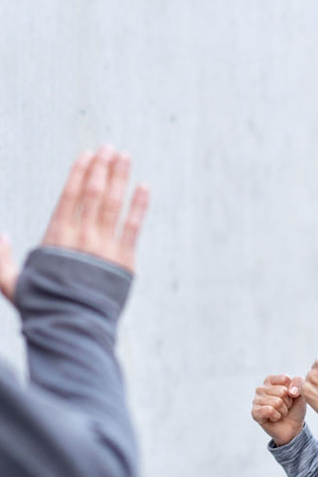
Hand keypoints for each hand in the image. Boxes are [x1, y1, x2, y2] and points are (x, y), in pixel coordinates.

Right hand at [0, 146, 149, 302]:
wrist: (73, 328)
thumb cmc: (43, 306)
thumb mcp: (10, 283)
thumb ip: (1, 259)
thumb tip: (0, 236)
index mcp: (55, 238)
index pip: (69, 196)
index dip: (79, 172)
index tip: (87, 154)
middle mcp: (81, 237)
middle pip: (93, 193)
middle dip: (102, 168)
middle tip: (110, 148)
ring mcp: (104, 247)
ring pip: (113, 204)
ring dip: (120, 178)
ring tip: (125, 157)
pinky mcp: (124, 260)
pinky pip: (134, 226)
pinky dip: (139, 206)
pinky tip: (145, 188)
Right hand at [252, 374, 305, 445]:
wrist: (293, 428)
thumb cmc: (294, 408)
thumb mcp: (301, 392)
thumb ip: (298, 382)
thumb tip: (289, 391)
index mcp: (271, 380)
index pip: (285, 379)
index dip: (292, 390)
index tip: (290, 397)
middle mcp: (261, 388)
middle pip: (282, 391)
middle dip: (288, 402)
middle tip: (285, 407)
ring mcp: (256, 400)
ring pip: (277, 402)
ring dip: (283, 411)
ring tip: (280, 413)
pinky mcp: (255, 412)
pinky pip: (269, 410)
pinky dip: (276, 416)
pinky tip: (274, 418)